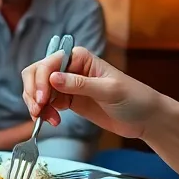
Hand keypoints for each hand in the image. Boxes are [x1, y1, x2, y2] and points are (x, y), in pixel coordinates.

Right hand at [21, 47, 160, 139]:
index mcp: (79, 57)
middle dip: (33, 92)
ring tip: (45, 119)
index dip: (40, 80)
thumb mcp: (108, 90)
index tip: (41, 100)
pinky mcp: (67, 100)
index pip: (48, 63)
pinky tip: (53, 121)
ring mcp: (66, 85)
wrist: (146, 119)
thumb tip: (52, 78)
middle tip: (37, 110)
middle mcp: (69, 68)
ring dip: (36, 104)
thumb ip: (80, 84)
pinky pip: (45, 103)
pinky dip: (43, 112)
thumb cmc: (134, 98)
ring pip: (37, 90)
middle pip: (36, 74)